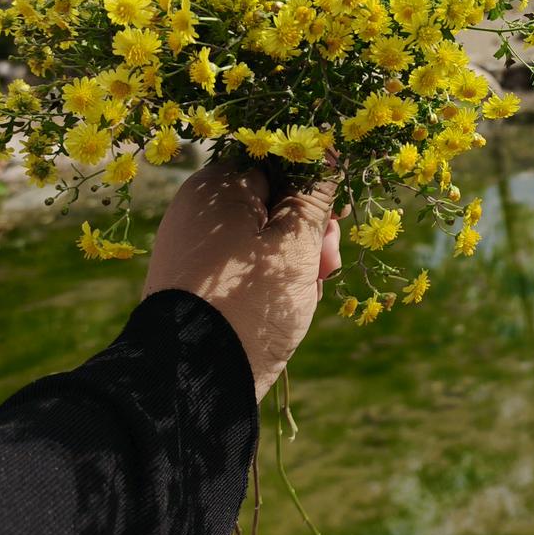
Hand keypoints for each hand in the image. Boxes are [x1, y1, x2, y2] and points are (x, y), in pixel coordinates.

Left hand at [143, 160, 344, 401]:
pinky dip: (276, 280)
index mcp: (217, 187)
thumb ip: (315, 195)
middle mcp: (201, 211)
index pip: (279, 162)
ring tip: (310, 290)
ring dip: (299, 258)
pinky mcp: (203, 284)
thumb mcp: (294, 243)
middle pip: (275, 202)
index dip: (316, 186)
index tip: (340, 214)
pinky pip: (251, 266)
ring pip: (267, 237)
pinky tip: (293, 304)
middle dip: (311, 230)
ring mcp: (199, 249)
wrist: (193, 381)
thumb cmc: (249, 299)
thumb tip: (327, 152)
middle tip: (327, 261)